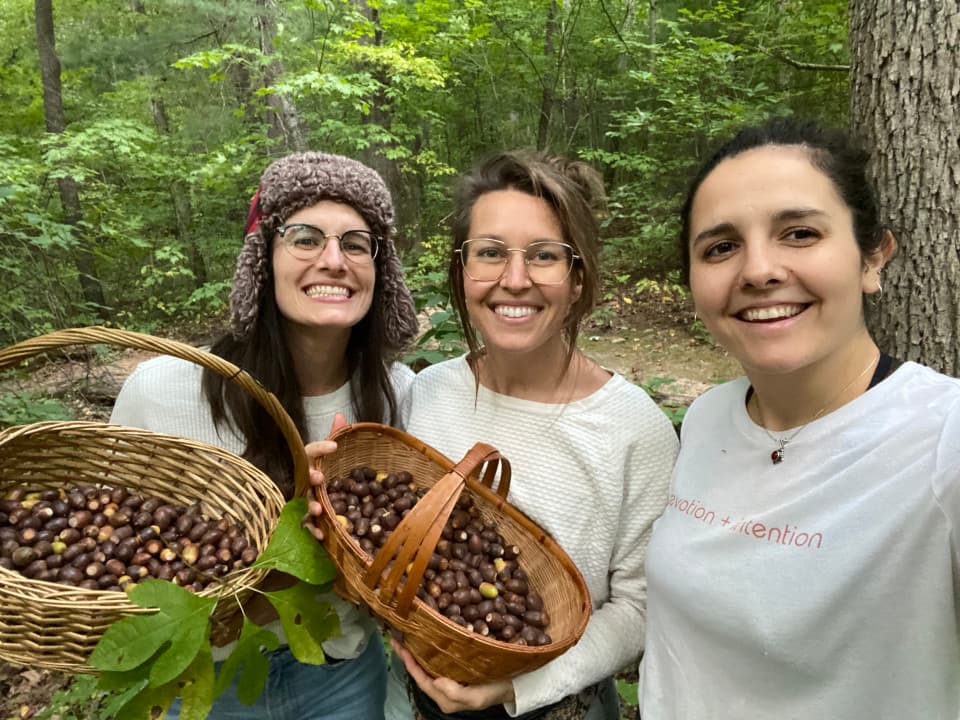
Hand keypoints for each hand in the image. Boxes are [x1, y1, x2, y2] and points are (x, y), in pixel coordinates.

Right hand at [303, 413, 348, 541]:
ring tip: (318, 509)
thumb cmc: (324, 468)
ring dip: (311, 506)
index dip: (320, 448)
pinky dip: (314, 531)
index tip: (333, 446)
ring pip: (305, 501)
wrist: (315, 491)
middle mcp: (304, 479)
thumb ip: (336, 434)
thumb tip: (340, 414)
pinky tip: (322, 536)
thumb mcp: (332, 453)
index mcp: (310, 461)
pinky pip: (308, 525)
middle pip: (304, 478)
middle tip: (319, 477)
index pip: (311, 451)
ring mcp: (304, 498)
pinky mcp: (308, 517)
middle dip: (310, 477)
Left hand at [390, 638, 514, 712]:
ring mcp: (450, 680)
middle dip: (410, 655)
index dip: (409, 663)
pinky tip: (430, 638)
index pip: (421, 679)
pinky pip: (440, 660)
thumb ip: (455, 693)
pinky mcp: (457, 670)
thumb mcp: (476, 697)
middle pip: (422, 671)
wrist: (512, 686)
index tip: (399, 646)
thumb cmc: (494, 691)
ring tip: (410, 634)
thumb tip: (436, 681)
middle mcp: (443, 690)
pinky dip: (432, 649)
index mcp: (444, 698)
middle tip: (399, 636)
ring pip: (429, 665)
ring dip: (419, 651)